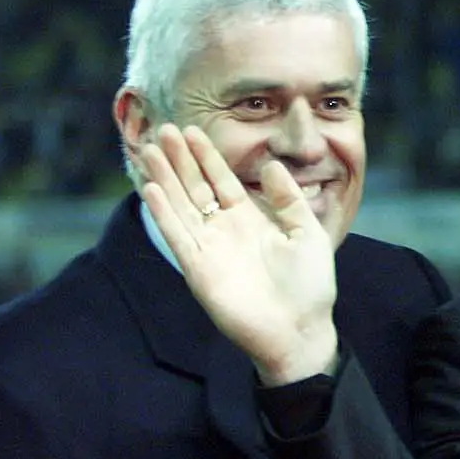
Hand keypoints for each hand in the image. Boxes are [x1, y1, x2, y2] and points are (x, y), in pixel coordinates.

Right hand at [136, 124, 338, 385]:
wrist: (300, 329)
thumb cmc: (309, 286)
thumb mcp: (307, 232)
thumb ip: (289, 198)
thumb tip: (273, 164)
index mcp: (250, 220)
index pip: (221, 180)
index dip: (206, 156)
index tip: (191, 130)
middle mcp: (225, 230)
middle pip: (196, 187)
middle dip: (180, 159)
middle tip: (164, 129)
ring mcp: (210, 249)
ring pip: (181, 206)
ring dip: (164, 179)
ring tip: (150, 150)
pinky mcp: (199, 269)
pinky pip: (178, 235)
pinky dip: (164, 213)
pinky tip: (151, 189)